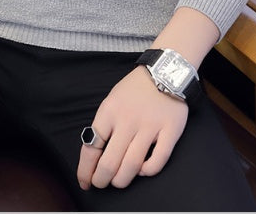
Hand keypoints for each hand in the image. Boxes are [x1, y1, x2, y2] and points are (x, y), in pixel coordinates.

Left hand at [77, 65, 187, 189]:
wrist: (165, 71)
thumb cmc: (135, 88)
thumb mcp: (112, 100)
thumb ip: (105, 124)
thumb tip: (95, 154)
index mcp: (109, 112)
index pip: (91, 147)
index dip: (85, 170)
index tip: (85, 181)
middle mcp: (128, 120)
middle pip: (110, 163)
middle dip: (102, 180)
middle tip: (102, 184)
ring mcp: (150, 127)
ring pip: (131, 166)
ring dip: (122, 180)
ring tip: (119, 181)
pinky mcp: (170, 131)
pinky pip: (157, 162)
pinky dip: (147, 171)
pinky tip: (143, 169)